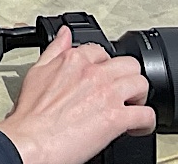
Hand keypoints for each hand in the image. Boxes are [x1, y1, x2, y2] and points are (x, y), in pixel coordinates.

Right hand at [0, 28, 153, 163]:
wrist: (31, 142)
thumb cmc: (31, 116)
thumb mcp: (37, 72)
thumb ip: (54, 50)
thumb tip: (64, 34)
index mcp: (75, 60)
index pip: (103, 52)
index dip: (106, 67)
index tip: (104, 79)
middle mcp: (94, 73)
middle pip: (129, 64)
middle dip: (128, 78)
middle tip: (122, 93)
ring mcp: (107, 94)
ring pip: (141, 84)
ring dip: (139, 98)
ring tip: (131, 108)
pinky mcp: (117, 118)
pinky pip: (146, 115)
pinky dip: (146, 123)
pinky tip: (136, 128)